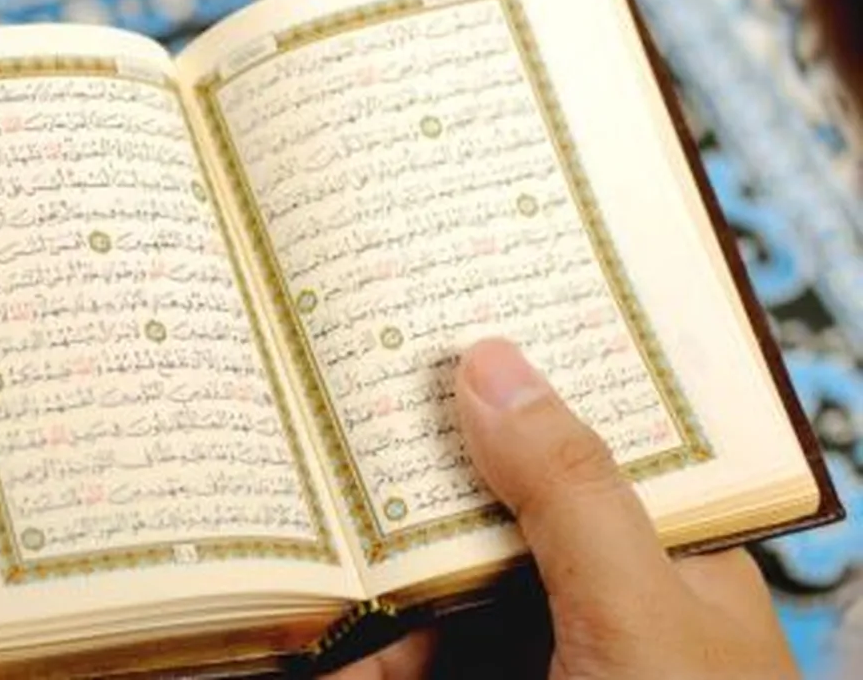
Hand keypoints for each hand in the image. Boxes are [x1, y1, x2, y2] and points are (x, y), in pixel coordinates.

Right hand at [333, 338, 797, 679]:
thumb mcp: (639, 615)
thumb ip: (570, 491)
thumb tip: (492, 363)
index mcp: (662, 557)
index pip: (586, 436)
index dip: (519, 377)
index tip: (441, 309)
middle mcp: (583, 599)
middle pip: (483, 501)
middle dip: (408, 463)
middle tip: (332, 377)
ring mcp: (513, 657)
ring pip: (420, 578)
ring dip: (359, 549)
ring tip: (293, 487)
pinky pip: (387, 651)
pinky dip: (346, 638)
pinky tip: (302, 614)